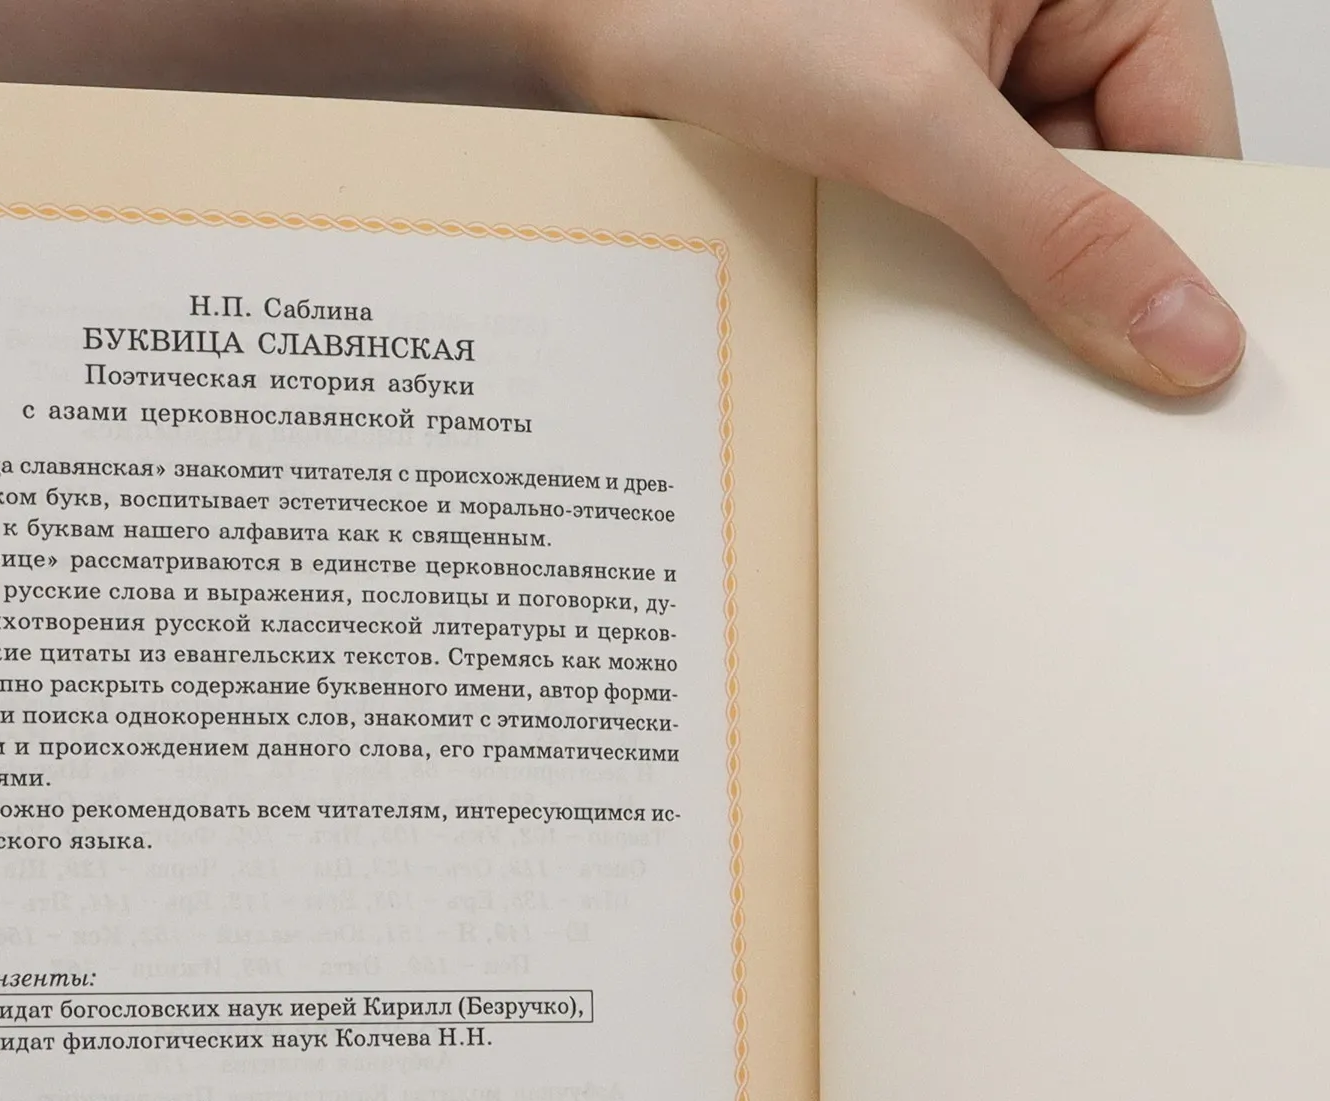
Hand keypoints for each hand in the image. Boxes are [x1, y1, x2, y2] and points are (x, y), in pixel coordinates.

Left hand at [540, 0, 1244, 395]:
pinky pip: (945, 223)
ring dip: (985, 292)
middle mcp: (1035, 17)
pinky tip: (894, 329)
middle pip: (1107, 187)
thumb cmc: (725, 4)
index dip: (1173, 259)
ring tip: (948, 360)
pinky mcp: (891, 128)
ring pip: (1020, 217)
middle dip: (1067, 286)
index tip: (1163, 376)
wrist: (578, 11)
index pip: (1185, 134)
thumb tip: (1184, 332)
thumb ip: (1054, 232)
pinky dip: (924, 280)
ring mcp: (962, 79)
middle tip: (1049, 398)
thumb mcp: (913, 124)